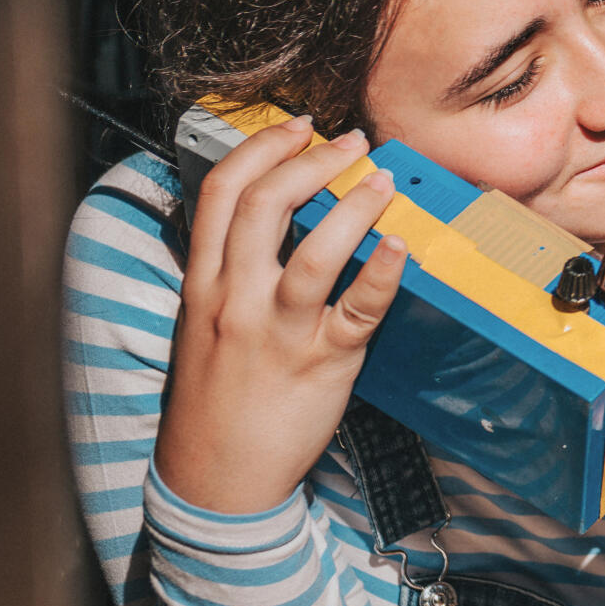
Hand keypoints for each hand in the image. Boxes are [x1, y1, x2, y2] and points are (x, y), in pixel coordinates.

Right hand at [155, 118, 409, 515]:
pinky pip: (358, 309)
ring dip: (355, 207)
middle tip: (352, 142)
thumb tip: (273, 216)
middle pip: (265, 205)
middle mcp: (235, 299)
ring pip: (314, 252)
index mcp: (203, 283)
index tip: (298, 127)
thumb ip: (229, 270)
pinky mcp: (322, 362)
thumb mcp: (203, 323)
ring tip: (383, 182)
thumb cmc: (216, 396)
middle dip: (312, 162)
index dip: (262, 148)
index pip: (221, 193)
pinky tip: (401, 246)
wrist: (216, 478)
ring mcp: (279, 332)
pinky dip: (384, 273)